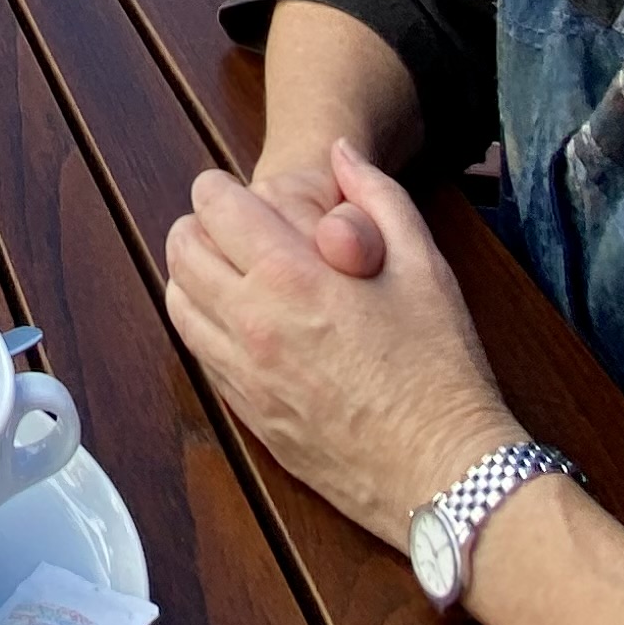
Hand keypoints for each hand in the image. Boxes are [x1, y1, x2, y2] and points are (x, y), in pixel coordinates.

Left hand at [163, 146, 511, 542]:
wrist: (444, 471)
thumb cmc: (441, 367)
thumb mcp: (426, 263)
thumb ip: (378, 195)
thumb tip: (340, 153)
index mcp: (291, 276)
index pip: (212, 206)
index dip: (221, 190)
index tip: (242, 195)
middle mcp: (251, 323)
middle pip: (182, 249)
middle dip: (200, 226)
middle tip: (232, 228)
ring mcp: (244, 374)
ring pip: (179, 303)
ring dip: (195, 276)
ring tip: (231, 271)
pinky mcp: (247, 414)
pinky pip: (199, 354)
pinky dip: (205, 325)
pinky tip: (241, 322)